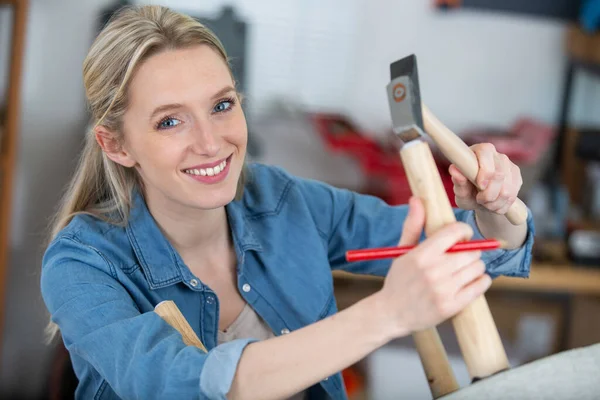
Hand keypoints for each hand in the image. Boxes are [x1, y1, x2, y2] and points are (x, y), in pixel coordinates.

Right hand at [378, 197, 490, 337]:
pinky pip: (480, 286)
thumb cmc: (398, 280)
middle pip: (471, 251)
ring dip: (475, 266)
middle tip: (462, 256)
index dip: (463, 231)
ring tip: (464, 270)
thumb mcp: (402, 251)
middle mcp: (434, 271)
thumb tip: (417, 199)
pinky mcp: (452, 306)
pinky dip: (481, 281)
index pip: (455, 232)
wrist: (390, 313)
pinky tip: (471, 281)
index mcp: (421, 255)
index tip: (462, 236)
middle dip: (469, 251)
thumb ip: (413, 225)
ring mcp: (444, 290)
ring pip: (478, 267)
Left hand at [449, 143, 522, 214]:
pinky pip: (513, 195)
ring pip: (508, 189)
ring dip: (495, 202)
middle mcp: (496, 154)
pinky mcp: (517, 176)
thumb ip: (458, 181)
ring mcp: (508, 165)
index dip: (485, 171)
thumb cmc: (466, 191)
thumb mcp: (460, 190)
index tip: (480, 186)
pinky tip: (494, 204)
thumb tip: (454, 169)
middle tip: (479, 200)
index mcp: (479, 151)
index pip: (486, 152)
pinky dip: (502, 205)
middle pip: (499, 174)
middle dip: (489, 194)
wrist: (480, 200)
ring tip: (485, 203)